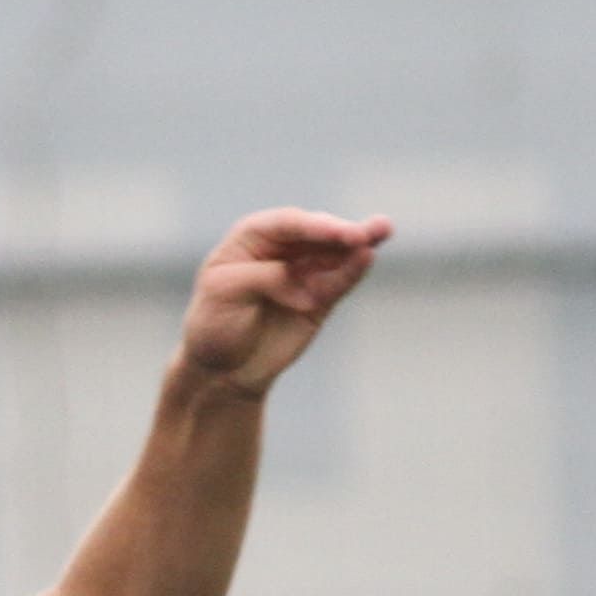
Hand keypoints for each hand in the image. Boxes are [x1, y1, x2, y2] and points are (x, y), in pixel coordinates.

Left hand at [173, 210, 392, 396]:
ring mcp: (305, 270)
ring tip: (382, 230)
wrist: (222, 370)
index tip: (335, 232)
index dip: (312, 225)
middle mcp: (282, 247)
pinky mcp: (321, 296)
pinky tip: (368, 257)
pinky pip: (340, 280)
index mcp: (251, 237)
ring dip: (359, 241)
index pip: (286, 224)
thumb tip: (301, 281)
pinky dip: (353, 270)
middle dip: (339, 231)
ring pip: (335, 251)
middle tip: (363, 234)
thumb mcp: (224, 293)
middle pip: (316, 232)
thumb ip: (263, 278)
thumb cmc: (214, 325)